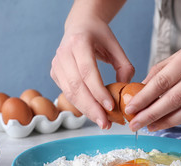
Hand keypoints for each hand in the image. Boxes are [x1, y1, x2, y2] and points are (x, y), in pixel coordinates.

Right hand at [50, 1, 134, 128]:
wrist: (79, 25)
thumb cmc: (98, 35)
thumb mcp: (115, 45)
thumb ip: (123, 66)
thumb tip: (125, 91)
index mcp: (78, 42)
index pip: (88, 72)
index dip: (98, 91)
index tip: (110, 107)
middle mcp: (63, 53)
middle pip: (76, 86)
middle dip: (91, 108)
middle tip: (106, 123)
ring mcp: (56, 64)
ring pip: (69, 93)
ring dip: (86, 110)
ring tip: (101, 122)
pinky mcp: (55, 73)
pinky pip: (67, 93)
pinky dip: (81, 105)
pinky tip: (93, 113)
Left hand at [126, 1, 180, 131]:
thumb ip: (162, 70)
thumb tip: (142, 89)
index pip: (163, 81)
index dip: (144, 98)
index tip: (131, 108)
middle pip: (175, 100)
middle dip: (151, 115)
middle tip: (136, 123)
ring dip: (168, 123)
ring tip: (153, 126)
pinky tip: (177, 122)